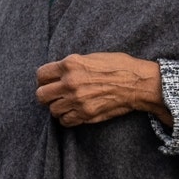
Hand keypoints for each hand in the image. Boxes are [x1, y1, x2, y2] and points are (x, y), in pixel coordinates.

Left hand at [35, 52, 171, 126]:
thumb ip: (72, 65)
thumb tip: (59, 74)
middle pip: (41, 95)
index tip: (48, 81)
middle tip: (55, 95)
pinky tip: (75, 112)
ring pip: (52, 110)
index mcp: (70, 64)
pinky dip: (67, 118)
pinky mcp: (86, 114)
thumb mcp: (92, 57)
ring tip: (67, 103)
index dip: (43, 79)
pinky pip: (65, 121)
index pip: (41, 74)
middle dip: (46, 95)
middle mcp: (70, 82)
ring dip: (58, 108)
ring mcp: (77, 100)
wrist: (137, 83)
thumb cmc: (119, 66)